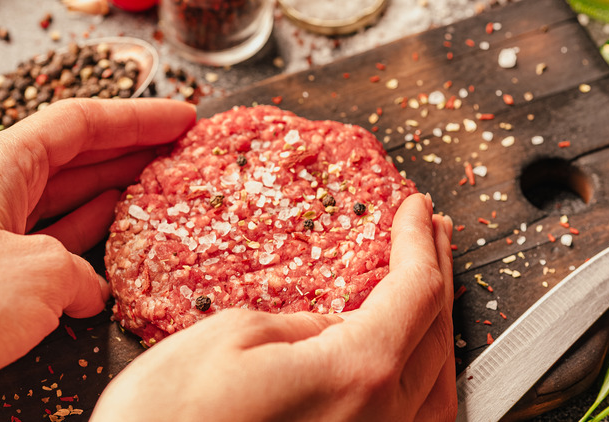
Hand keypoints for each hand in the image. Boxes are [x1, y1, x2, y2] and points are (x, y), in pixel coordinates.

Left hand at [0, 98, 196, 420]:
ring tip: (161, 191)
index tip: (183, 116)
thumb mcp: (39, 274)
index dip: (139, 117)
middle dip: (132, 151)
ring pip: (67, 203)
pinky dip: (87, 245)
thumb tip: (88, 291)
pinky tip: (119, 245)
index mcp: (2, 163)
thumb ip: (83, 274)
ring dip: (115, 196)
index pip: (82, 122)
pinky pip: (52, 247)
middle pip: (78, 157)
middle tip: (181, 152)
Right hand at [92, 193, 455, 420]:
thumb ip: (299, 326)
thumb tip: (331, 328)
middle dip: (436, 273)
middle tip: (431, 233)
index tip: (415, 208)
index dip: (418, 241)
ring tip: (429, 287)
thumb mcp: (229, 337)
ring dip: (438, 327)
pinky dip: (421, 376)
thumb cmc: (169, 420)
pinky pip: (414, 419)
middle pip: (436, 334)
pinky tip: (408, 360)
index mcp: (356, 375)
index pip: (415, 291)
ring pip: (439, 385)